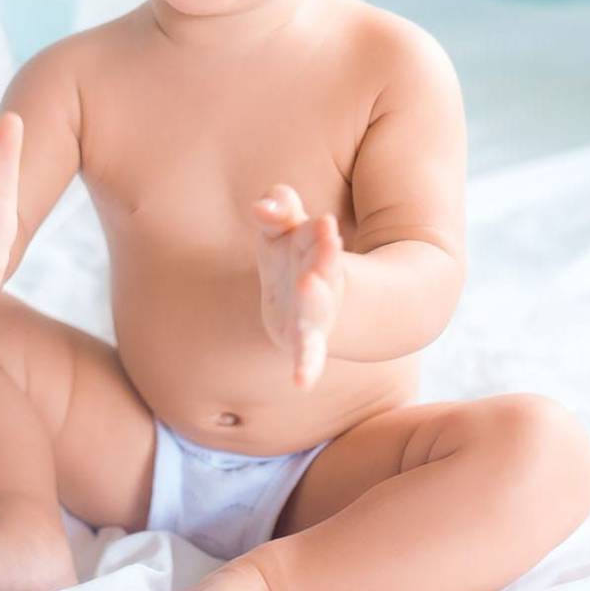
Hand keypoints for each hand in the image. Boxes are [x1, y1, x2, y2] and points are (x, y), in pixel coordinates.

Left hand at [252, 183, 344, 390]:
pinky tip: (303, 382)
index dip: (315, 228)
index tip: (323, 222)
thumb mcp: (284, 226)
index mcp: (314, 245)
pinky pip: (309, 353)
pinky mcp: (305, 339)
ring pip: (316, 305)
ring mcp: (314, 310)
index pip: (312, 232)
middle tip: (328, 239)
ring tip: (309, 283)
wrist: (319, 302)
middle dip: (325, 254)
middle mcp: (319, 276)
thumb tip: (261, 208)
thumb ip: (277, 208)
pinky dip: (308, 366)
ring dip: (315, 295)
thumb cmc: (292, 255)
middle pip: (323, 264)